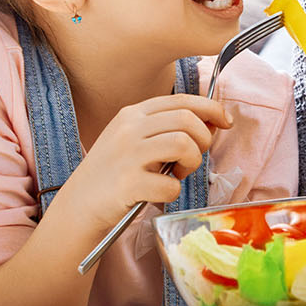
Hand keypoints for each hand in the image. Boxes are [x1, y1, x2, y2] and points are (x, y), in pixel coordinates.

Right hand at [59, 94, 231, 232]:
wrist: (79, 205)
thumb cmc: (114, 173)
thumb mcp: (135, 140)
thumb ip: (168, 128)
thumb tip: (213, 120)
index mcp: (133, 114)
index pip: (181, 100)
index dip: (211, 108)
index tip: (225, 121)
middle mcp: (129, 129)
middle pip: (186, 119)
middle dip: (203, 139)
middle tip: (192, 157)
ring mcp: (127, 155)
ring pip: (183, 144)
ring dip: (191, 163)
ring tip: (177, 174)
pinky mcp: (127, 183)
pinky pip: (170, 184)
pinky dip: (173, 192)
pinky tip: (160, 193)